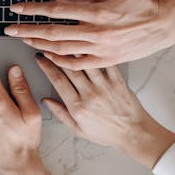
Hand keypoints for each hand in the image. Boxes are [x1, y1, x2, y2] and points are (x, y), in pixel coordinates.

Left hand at [5, 0, 174, 68]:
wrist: (165, 25)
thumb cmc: (144, 2)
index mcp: (99, 13)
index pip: (57, 10)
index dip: (34, 9)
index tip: (17, 8)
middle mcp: (98, 34)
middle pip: (54, 33)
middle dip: (28, 30)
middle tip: (10, 29)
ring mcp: (101, 50)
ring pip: (62, 50)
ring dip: (40, 44)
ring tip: (24, 39)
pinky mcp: (105, 61)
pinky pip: (77, 63)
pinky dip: (60, 60)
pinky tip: (47, 55)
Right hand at [35, 55, 174, 168]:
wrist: (134, 133)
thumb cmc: (107, 134)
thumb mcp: (78, 130)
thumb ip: (61, 114)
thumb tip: (46, 101)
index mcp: (78, 106)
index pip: (57, 81)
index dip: (46, 67)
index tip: (40, 59)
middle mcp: (90, 94)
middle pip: (69, 68)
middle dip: (56, 54)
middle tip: (49, 44)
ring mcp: (105, 86)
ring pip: (86, 62)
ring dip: (74, 50)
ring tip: (67, 41)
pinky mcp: (118, 81)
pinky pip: (106, 63)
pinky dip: (97, 53)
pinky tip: (91, 45)